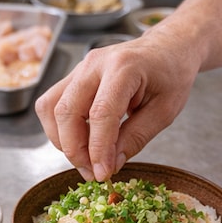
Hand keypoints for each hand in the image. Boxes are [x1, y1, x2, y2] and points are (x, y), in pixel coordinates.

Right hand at [34, 29, 201, 180]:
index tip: (102, 174)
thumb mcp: (164, 111)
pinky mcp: (73, 76)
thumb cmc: (171, 75)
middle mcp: (95, 64)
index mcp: (124, 67)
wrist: (167, 48)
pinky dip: (60, 129)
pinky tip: (81, 141)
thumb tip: (109, 164)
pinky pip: (52, 104)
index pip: (101, 113)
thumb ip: (136, 138)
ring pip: (50, 107)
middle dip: (74, 149)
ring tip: (86, 159)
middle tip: (92, 172)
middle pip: (66, 110)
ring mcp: (80, 68)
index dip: (98, 148)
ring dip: (62, 140)